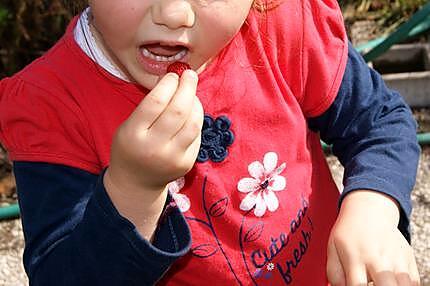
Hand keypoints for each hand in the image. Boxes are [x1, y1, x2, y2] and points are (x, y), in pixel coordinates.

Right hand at [106, 70, 202, 192]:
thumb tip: (173, 79)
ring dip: (196, 103)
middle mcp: (154, 147)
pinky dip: (195, 119)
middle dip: (187, 87)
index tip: (173, 74)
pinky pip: (196, 135)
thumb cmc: (131, 146)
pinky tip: (191, 113)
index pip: (156, 102)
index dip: (169, 84)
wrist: (136, 182)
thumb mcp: (129, 125)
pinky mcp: (186, 163)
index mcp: (133, 134)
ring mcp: (172, 158)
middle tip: (190, 74)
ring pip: (193, 123)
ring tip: (191, 93)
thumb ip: (149, 105)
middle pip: (178, 110)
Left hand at [326, 190, 419, 285]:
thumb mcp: (332, 249)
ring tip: (380, 282)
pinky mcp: (409, 258)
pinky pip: (413, 281)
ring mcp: (396, 259)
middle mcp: (378, 259)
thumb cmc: (349, 232)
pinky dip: (404, 285)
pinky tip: (392, 281)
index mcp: (356, 258)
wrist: (368, 211)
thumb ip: (335, 275)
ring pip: (404, 285)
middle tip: (370, 285)